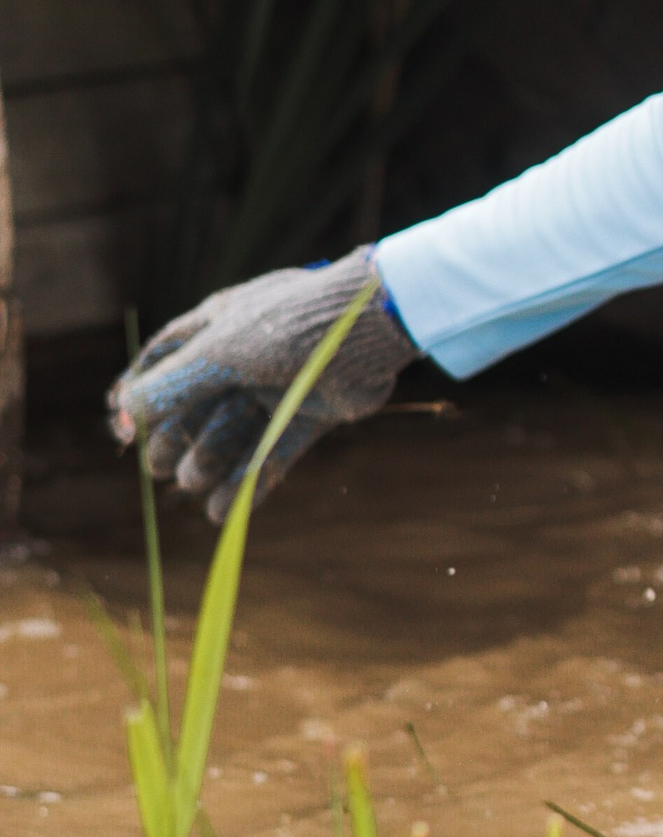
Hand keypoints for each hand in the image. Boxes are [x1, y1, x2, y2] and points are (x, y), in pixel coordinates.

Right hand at [108, 252, 418, 520]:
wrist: (370, 328)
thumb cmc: (288, 327)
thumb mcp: (219, 354)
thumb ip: (172, 385)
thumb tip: (122, 412)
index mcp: (220, 326)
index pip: (166, 361)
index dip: (141, 394)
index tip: (120, 427)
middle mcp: (247, 357)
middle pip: (198, 405)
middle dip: (175, 437)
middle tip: (159, 467)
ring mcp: (280, 385)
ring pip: (234, 432)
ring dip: (210, 461)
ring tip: (192, 483)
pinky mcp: (313, 413)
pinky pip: (273, 452)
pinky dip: (249, 481)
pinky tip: (223, 510)